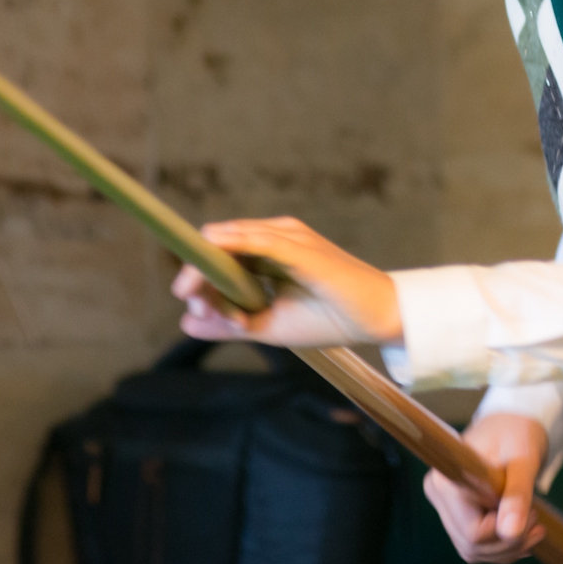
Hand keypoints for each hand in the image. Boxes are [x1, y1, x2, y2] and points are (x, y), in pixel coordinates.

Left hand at [172, 217, 401, 347]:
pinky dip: (231, 254)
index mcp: (268, 252)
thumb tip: (186, 323)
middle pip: (219, 242)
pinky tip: (212, 268)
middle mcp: (275, 236)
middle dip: (197, 270)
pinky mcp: (299, 246)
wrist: (376, 319)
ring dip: (207, 266)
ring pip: (231, 240)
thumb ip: (229, 323)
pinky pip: (257, 242)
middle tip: (188, 300)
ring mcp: (288, 237)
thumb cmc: (328, 318)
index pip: (221, 253)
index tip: (186, 301)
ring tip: (192, 293)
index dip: (198, 273)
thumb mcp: (268, 327)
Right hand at [423, 414, 548, 563]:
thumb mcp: (523, 461)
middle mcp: (439, 496)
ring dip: (508, 548)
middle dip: (510, 544)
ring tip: (534, 525)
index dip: (505, 533)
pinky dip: (502, 546)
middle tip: (537, 522)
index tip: (531, 513)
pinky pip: (476, 546)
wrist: (512, 424)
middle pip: (472, 546)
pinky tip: (522, 531)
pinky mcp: (455, 514)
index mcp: (446, 482)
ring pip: (474, 551)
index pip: (473, 533)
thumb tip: (511, 532)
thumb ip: (517, 495)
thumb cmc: (517, 434)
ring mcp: (445, 508)